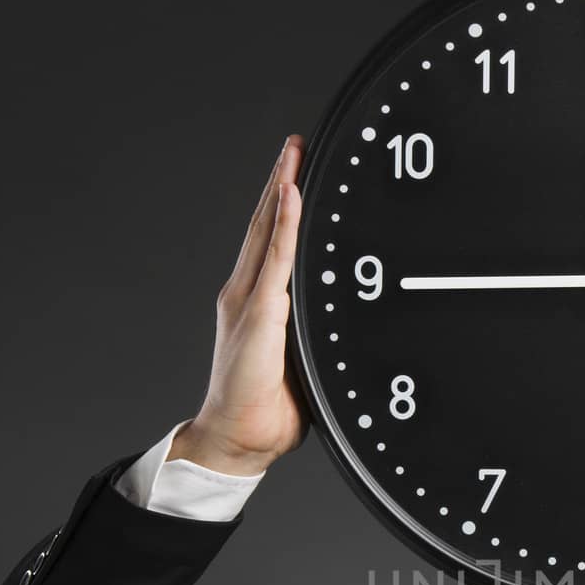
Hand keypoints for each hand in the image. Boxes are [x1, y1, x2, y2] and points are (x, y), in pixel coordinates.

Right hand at [173, 135, 308, 476]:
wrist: (239, 439)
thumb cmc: (268, 410)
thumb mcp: (302, 363)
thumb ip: (314, 335)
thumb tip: (346, 326)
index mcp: (256, 305)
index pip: (271, 243)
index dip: (282, 206)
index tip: (297, 173)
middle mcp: (246, 295)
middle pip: (265, 225)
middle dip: (281, 182)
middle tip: (296, 145)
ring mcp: (249, 302)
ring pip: (267, 232)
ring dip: (282, 189)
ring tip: (293, 154)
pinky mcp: (259, 315)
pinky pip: (275, 260)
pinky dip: (284, 225)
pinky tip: (291, 195)